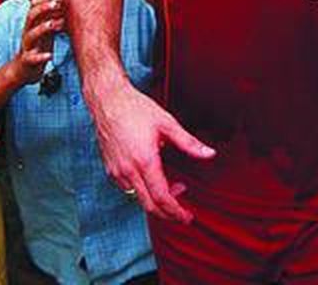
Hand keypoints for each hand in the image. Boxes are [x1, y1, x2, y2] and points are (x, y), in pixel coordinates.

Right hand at [15, 0, 62, 84]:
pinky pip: (32, 58)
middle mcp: (28, 32)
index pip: (33, 6)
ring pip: (30, 35)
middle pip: (31, 16)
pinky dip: (40, 56)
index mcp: (33, 24)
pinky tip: (50, 55)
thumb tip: (69, 4)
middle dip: (43, 8)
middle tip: (57, 3)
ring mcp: (28, 46)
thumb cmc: (39, 46)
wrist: (23, 70)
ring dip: (42, 28)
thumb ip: (54, 17)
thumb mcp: (46, 30)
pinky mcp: (28, 60)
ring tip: (55, 24)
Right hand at [90, 80, 215, 222]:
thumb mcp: (167, 123)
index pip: (162, 198)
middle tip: (183, 214)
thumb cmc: (136, 109)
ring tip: (174, 187)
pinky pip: (128, 188)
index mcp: (145, 161)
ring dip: (156, 199)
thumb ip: (189, 143)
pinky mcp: (110, 169)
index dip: (176, 212)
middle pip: (149, 205)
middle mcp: (128, 170)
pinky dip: (143, 190)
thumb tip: (209, 154)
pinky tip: (153, 177)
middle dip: (168, 213)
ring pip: (138, 198)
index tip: (187, 217)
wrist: (108, 101)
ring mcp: (117, 171)